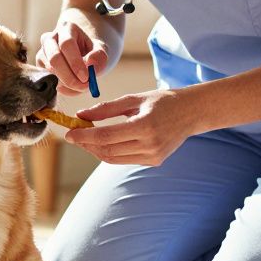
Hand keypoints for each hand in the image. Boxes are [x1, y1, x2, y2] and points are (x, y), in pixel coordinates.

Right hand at [37, 20, 108, 96]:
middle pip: (54, 58)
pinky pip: (47, 80)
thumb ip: (99, 56)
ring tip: (81, 86)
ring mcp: (42, 52)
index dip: (75, 62)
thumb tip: (90, 64)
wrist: (81, 55)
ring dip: (67, 83)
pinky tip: (72, 87)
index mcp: (66, 29)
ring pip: (49, 70)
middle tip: (83, 86)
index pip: (67, 44)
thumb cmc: (90, 52)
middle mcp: (50, 38)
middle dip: (69, 76)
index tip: (86, 77)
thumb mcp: (100, 51)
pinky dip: (61, 88)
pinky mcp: (39, 66)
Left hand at [64, 89, 199, 165]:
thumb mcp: (133, 99)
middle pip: (107, 151)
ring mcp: (153, 156)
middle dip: (86, 144)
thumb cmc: (162, 101)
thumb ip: (106, 108)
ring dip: (96, 150)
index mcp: (144, 126)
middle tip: (74, 135)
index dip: (84, 137)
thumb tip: (81, 115)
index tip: (69, 133)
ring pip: (113, 158)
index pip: (105, 137)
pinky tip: (105, 142)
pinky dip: (111, 152)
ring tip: (87, 138)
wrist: (191, 113)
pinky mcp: (154, 161)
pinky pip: (124, 160)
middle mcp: (149, 145)